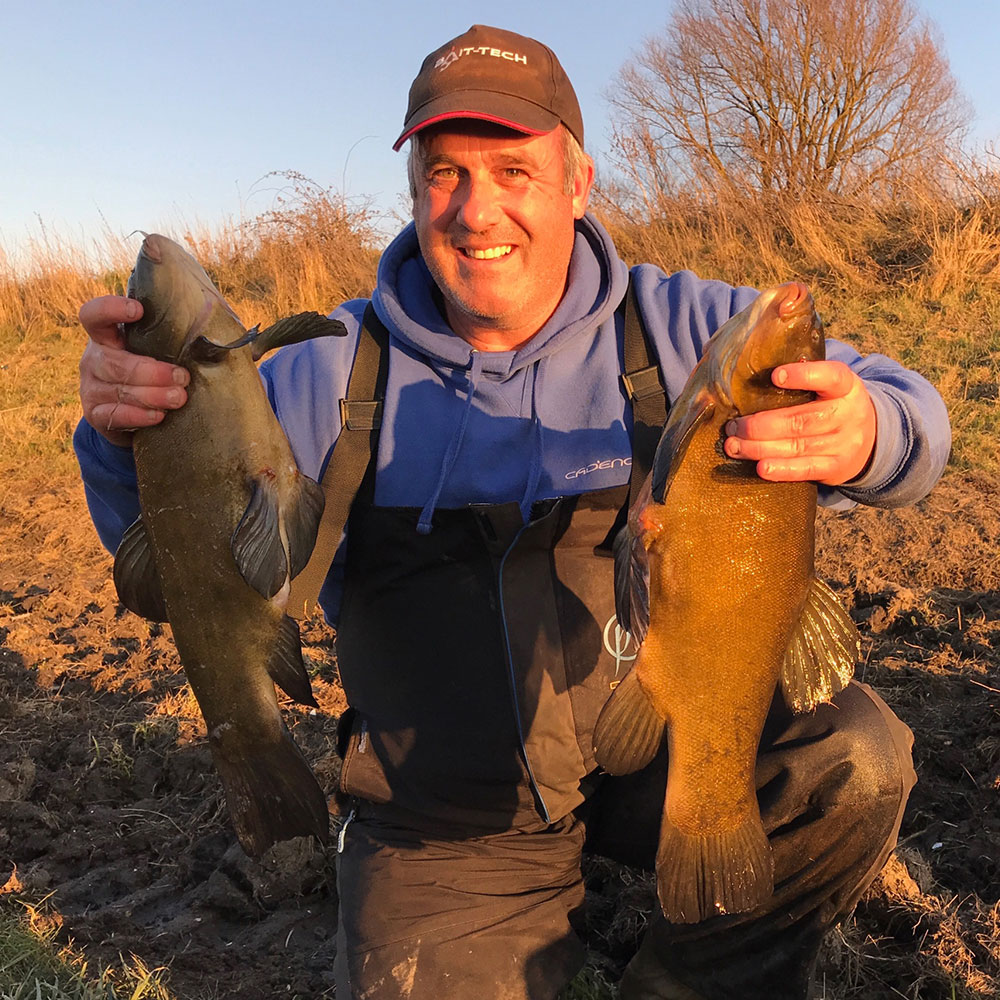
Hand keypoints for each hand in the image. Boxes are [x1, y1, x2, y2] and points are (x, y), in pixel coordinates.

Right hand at [78, 295, 188, 446]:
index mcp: (108, 335)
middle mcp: (94, 358)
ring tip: (178, 398)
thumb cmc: (158, 371)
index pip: (95, 315)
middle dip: (151, 371)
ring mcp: (91, 387)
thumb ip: (187, 341)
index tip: (139, 311)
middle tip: (182, 377)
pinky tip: (159, 416)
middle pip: (115, 361)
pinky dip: (139, 416)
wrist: (135, 413)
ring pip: (119, 390)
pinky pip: (115, 415)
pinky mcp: (95, 414)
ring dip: (152, 395)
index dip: (111, 309)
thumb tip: (240, 343)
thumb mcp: (164, 353)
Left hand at [723, 360, 876, 485]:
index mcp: (846, 386)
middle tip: (733, 426)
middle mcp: (848, 414)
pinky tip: (760, 467)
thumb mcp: (830, 388)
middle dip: (761, 425)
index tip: (775, 375)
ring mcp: (844, 443)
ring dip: (760, 448)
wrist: (872, 440)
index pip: (830, 377)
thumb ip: (804, 381)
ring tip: (733, 446)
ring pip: (797, 446)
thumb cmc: (833, 406)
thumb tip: (754, 377)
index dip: (803, 376)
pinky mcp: (837, 467)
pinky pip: (806, 469)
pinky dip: (782, 469)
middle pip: (800, 420)